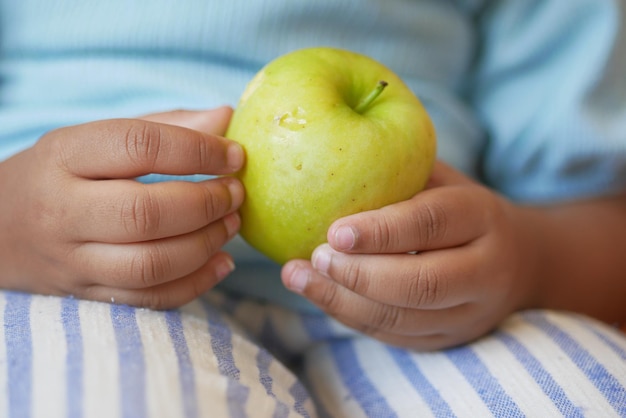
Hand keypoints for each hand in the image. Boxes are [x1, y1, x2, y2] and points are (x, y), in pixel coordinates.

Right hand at [0, 107, 244, 308]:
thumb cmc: (60, 174)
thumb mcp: (94, 138)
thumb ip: (161, 127)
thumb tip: (225, 118)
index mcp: (66, 155)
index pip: (140, 146)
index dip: (199, 150)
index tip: (235, 155)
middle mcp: (63, 210)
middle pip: (145, 213)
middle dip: (205, 204)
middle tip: (235, 194)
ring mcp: (72, 260)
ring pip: (149, 264)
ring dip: (205, 245)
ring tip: (231, 224)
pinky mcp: (86, 294)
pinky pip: (148, 300)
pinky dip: (194, 285)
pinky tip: (221, 263)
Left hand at [282, 162, 538, 349]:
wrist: (517, 260)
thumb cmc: (459, 207)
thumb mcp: (440, 179)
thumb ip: (400, 171)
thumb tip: (329, 148)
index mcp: (484, 217)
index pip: (432, 224)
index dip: (382, 231)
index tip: (333, 232)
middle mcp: (486, 272)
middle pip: (421, 283)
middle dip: (358, 274)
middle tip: (313, 258)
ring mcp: (470, 314)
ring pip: (402, 319)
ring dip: (342, 301)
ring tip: (297, 277)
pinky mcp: (448, 340)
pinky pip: (394, 336)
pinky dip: (349, 315)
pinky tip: (318, 293)